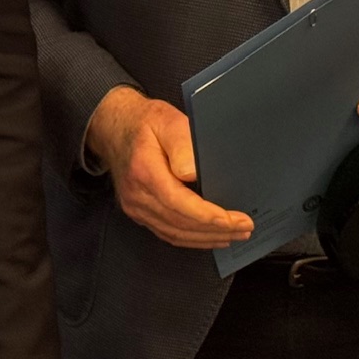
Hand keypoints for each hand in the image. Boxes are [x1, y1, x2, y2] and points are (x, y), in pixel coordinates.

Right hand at [84, 87, 252, 248]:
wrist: (114, 127)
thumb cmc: (144, 122)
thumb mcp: (166, 119)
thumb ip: (181, 142)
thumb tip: (193, 173)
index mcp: (144, 171)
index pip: (178, 202)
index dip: (207, 215)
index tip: (233, 219)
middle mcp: (138, 195)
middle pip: (180, 223)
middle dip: (216, 230)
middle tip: (244, 228)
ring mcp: (136, 207)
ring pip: (175, 233)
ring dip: (207, 238)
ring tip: (234, 235)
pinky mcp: (139, 212)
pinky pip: (167, 233)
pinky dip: (191, 239)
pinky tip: (209, 237)